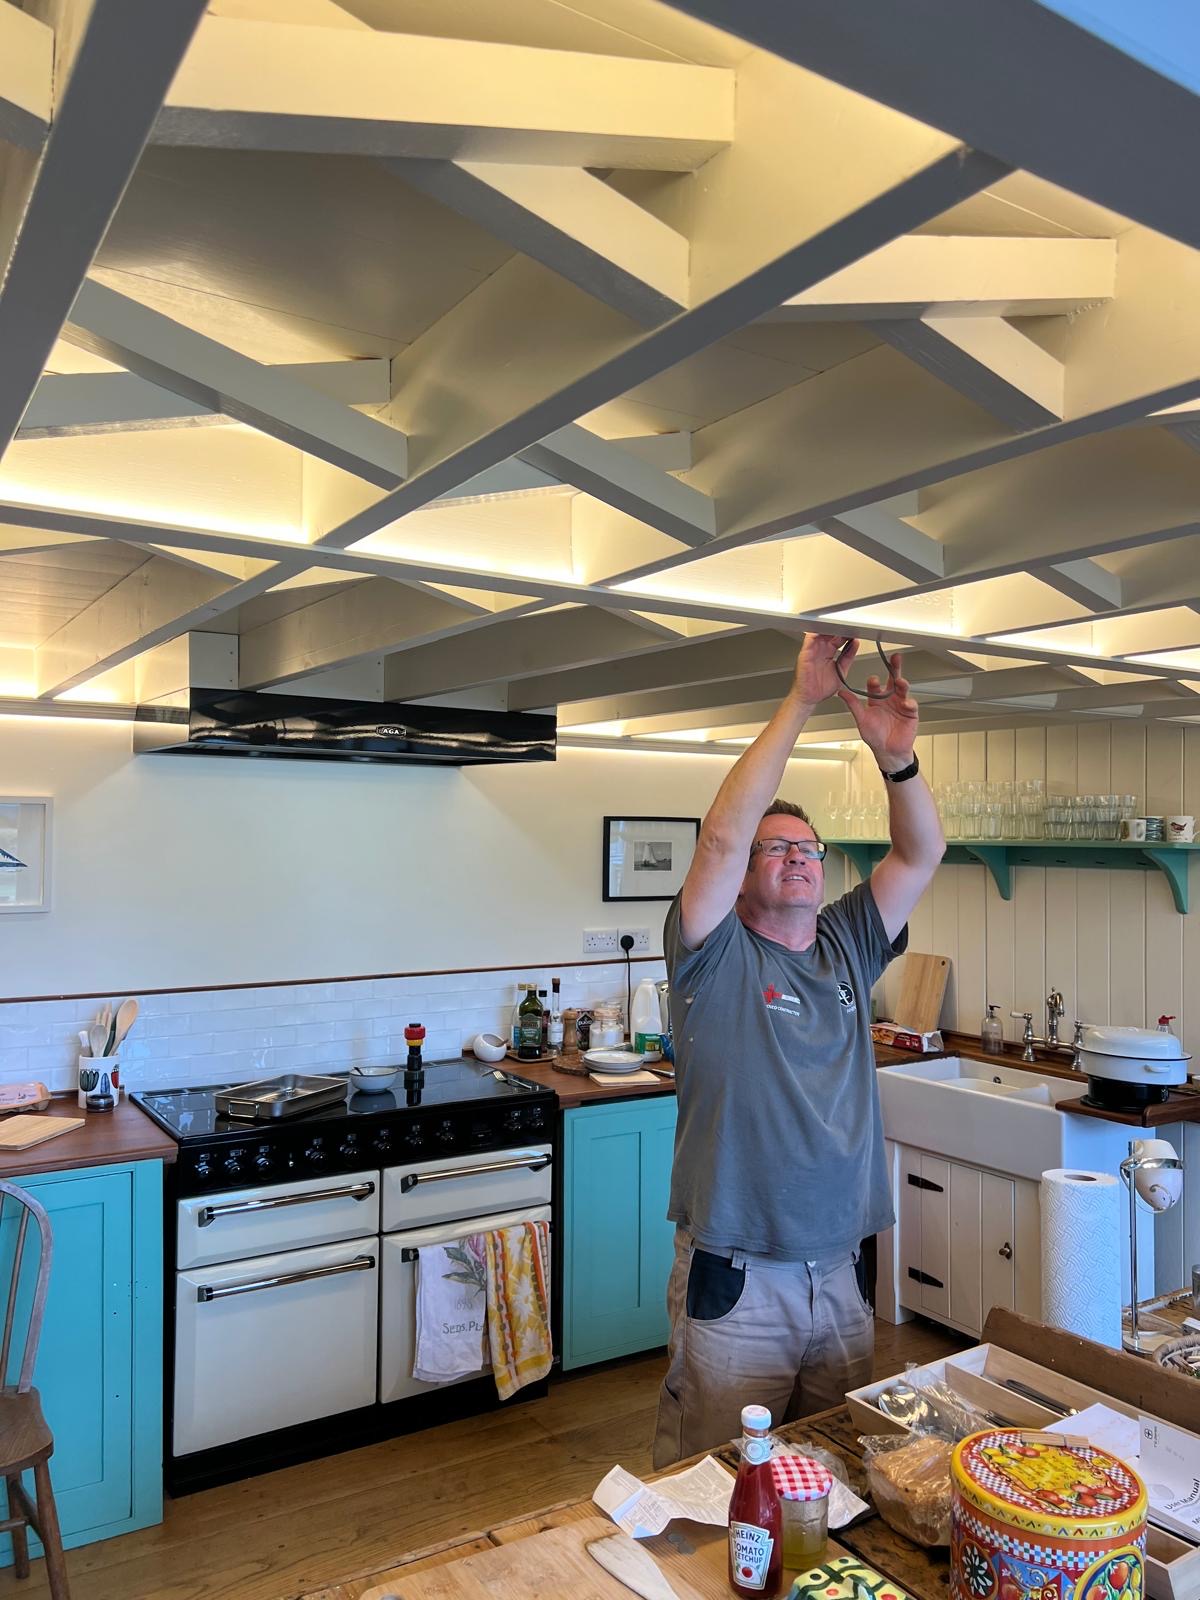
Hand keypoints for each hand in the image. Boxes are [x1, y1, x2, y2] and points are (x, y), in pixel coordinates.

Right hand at [791, 633, 857, 706]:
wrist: (809, 699)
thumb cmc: (820, 688)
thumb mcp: (841, 671)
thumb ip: (848, 658)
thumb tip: (855, 644)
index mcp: (828, 654)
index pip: (838, 639)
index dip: (846, 635)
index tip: (855, 631)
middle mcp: (820, 651)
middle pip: (829, 634)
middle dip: (839, 629)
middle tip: (848, 626)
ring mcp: (812, 651)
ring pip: (820, 633)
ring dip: (829, 628)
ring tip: (839, 626)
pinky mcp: (805, 653)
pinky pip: (809, 639)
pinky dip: (817, 633)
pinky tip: (825, 630)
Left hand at [837, 652, 919, 770]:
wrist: (888, 751)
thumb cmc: (875, 736)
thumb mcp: (862, 719)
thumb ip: (853, 705)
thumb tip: (841, 693)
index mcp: (876, 699)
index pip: (875, 685)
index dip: (874, 681)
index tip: (872, 679)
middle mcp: (889, 699)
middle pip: (892, 680)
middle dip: (894, 669)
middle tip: (895, 658)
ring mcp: (901, 704)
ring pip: (903, 690)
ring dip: (902, 684)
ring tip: (900, 681)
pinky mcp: (911, 713)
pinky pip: (911, 705)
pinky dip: (909, 703)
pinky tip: (906, 703)